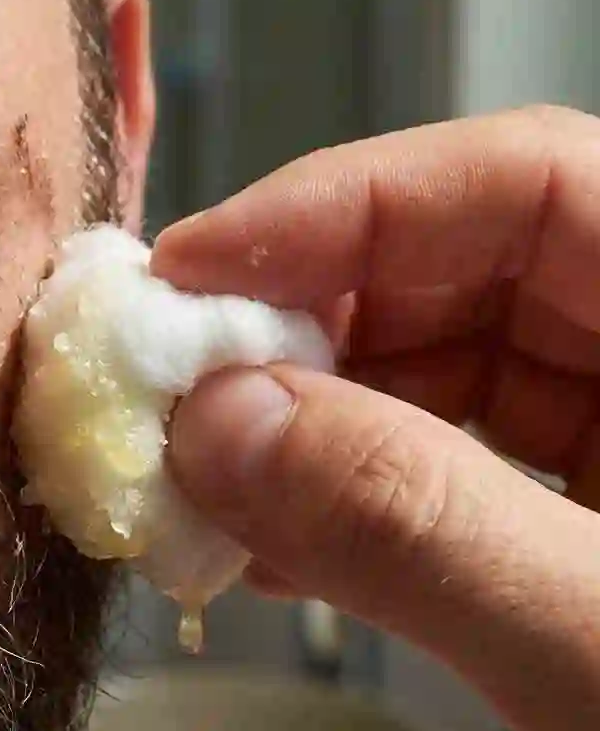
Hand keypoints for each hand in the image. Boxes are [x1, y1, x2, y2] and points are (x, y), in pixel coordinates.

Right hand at [151, 105, 599, 730]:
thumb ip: (421, 527)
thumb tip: (220, 424)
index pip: (526, 184)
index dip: (344, 206)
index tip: (190, 270)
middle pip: (453, 282)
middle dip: (297, 331)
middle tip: (172, 393)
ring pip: (421, 386)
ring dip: (293, 431)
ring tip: (196, 479)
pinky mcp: (558, 538)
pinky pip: (421, 484)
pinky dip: (329, 509)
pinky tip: (258, 546)